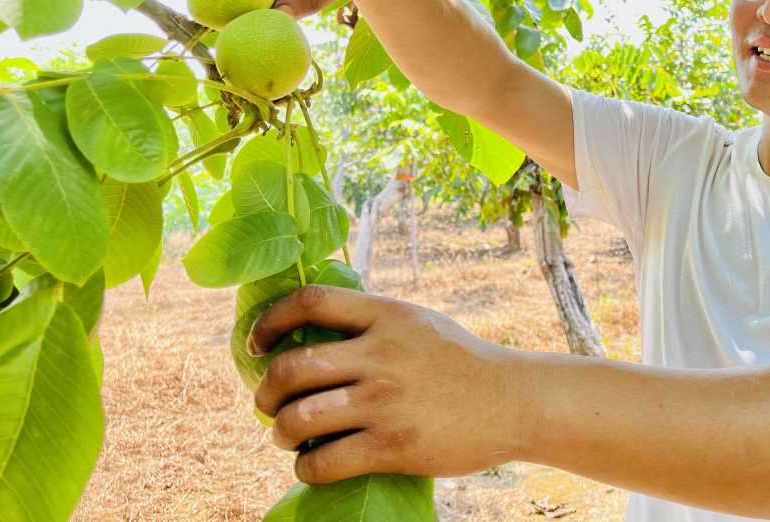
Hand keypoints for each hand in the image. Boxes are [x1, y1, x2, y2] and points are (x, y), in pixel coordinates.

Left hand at [246, 284, 537, 484]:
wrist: (514, 401)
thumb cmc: (463, 362)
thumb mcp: (419, 322)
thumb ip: (374, 321)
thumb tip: (315, 328)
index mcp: (387, 315)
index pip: (310, 301)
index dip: (269, 320)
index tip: (255, 344)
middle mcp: (382, 354)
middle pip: (291, 367)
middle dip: (265, 390)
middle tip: (267, 403)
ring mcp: (386, 402)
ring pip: (299, 419)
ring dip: (280, 432)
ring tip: (285, 436)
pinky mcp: (394, 446)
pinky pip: (324, 462)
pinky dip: (306, 468)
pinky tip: (313, 465)